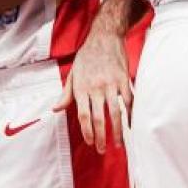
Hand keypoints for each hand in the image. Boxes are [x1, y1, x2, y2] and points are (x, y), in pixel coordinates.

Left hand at [54, 31, 130, 153]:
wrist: (104, 36)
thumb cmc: (87, 56)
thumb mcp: (73, 74)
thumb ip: (66, 94)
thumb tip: (55, 110)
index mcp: (81, 88)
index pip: (83, 116)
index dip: (87, 132)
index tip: (89, 142)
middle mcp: (96, 87)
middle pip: (99, 118)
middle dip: (100, 137)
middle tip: (102, 150)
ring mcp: (111, 84)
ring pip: (115, 113)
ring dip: (118, 131)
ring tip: (118, 144)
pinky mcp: (124, 80)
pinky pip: (129, 101)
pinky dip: (131, 115)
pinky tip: (131, 126)